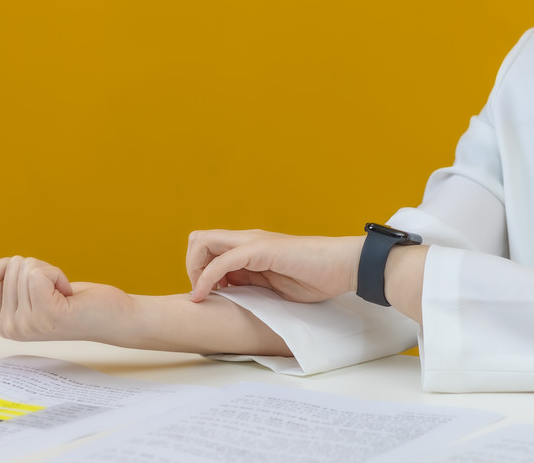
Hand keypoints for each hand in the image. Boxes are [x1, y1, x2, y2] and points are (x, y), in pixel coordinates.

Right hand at [0, 256, 133, 341]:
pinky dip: (57, 274)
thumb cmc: (77, 306)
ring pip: (25, 268)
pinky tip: (68, 293)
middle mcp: (10, 327)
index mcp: (2, 324)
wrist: (112, 317)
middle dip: (37, 268)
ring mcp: (27, 323)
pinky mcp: (47, 314)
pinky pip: (39, 274)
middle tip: (55, 291)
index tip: (36, 284)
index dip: (11, 267)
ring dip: (50, 272)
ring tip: (63, 293)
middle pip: (8, 267)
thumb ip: (2, 311)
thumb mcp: (33, 305)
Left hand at [186, 229, 363, 303]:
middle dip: (191, 266)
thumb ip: (254, 284)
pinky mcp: (260, 250)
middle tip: (203, 292)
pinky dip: (205, 278)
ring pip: (203, 243)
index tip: (209, 294)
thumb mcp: (275, 285)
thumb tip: (232, 294)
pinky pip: (221, 261)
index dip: (200, 271)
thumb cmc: (316, 277)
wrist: (342, 266)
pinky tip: (204, 295)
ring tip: (204, 294)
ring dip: (194, 270)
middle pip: (199, 240)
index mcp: (251, 248)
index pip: (210, 247)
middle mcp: (248, 240)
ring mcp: (253, 242)